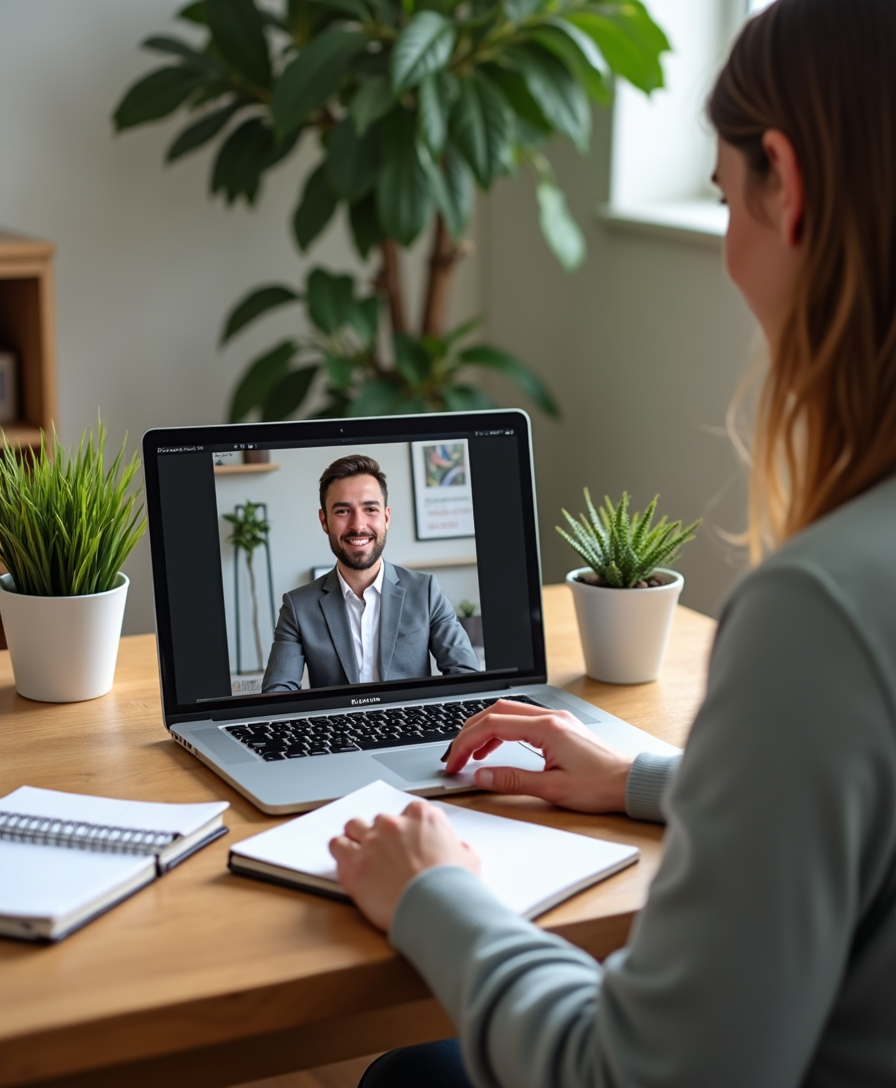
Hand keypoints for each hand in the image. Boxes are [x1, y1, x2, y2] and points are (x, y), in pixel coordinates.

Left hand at [329, 800, 480, 931]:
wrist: (439, 911)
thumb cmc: (455, 888)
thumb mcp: (470, 860)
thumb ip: (460, 848)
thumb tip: (460, 850)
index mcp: (422, 816)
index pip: (408, 813)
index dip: (408, 831)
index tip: (409, 845)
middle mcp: (395, 823)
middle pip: (380, 820)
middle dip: (383, 837)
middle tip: (388, 858)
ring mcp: (372, 841)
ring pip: (353, 826)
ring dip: (357, 839)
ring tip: (363, 856)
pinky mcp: (354, 864)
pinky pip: (337, 846)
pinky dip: (341, 853)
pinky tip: (349, 865)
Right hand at [444, 699, 633, 813]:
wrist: (631, 783)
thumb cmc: (601, 786)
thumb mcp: (553, 789)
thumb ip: (513, 781)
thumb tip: (481, 776)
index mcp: (547, 728)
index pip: (493, 724)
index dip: (466, 742)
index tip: (453, 761)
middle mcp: (550, 717)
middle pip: (496, 712)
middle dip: (470, 732)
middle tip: (455, 756)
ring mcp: (556, 720)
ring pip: (508, 713)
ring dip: (484, 729)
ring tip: (470, 754)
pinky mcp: (560, 727)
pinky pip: (522, 721)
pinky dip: (502, 731)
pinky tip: (495, 749)